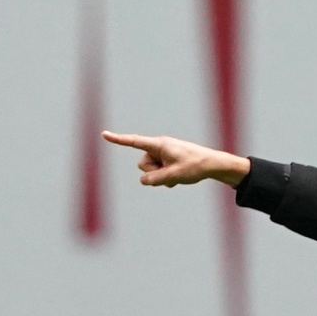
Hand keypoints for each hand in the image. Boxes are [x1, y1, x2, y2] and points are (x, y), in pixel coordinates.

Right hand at [102, 132, 250, 187]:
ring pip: (150, 171)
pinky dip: (166, 177)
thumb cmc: (194, 167)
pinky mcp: (167, 160)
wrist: (212, 164)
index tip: (104, 135)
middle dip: (153, 173)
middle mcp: (159, 147)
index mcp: (160, 144)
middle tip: (172, 173)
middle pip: (142, 165)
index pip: (134, 142)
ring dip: (161, 177)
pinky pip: (158, 173)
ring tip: (178, 174)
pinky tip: (179, 175)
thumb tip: (143, 180)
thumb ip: (154, 179)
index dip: (118, 140)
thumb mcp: (173, 176)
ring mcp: (163, 154)